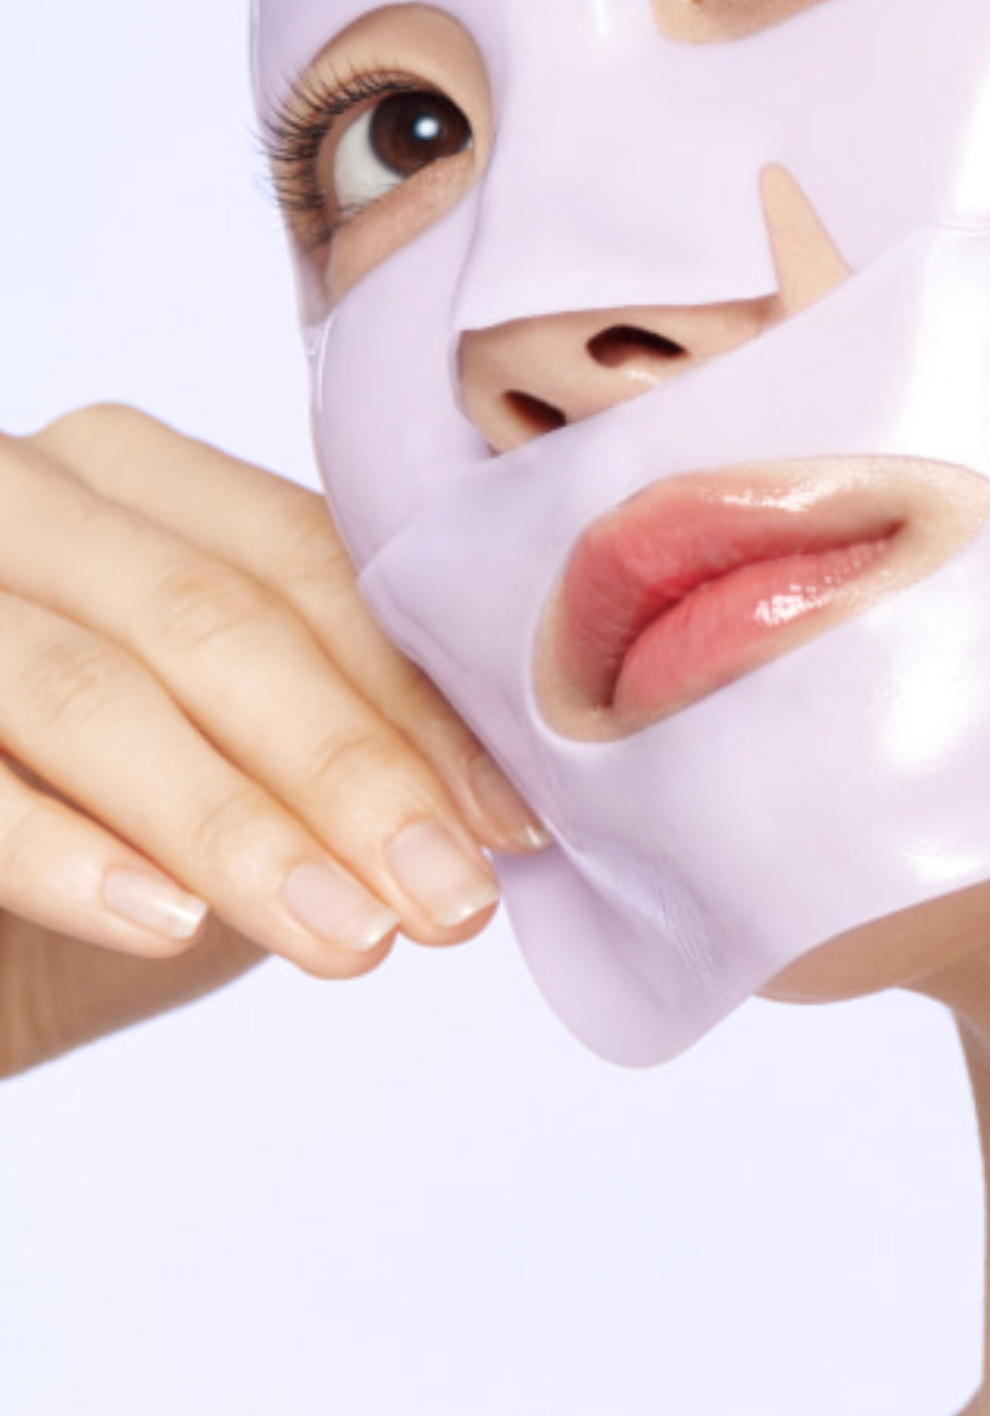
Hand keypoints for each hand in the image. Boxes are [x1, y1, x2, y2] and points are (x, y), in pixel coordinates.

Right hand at [0, 406, 544, 1077]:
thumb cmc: (99, 838)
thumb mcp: (245, 785)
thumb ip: (346, 757)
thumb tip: (502, 815)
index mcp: (140, 480)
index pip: (308, 564)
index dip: (420, 698)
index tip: (515, 826)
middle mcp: (29, 497)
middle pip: (214, 620)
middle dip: (348, 770)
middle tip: (446, 901)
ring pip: (92, 691)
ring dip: (234, 825)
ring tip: (345, 936)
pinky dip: (70, 854)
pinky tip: (168, 924)